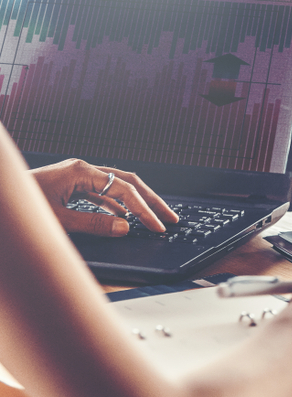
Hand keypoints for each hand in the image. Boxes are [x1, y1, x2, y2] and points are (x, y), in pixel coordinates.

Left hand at [29, 159, 178, 236]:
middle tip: (170, 218)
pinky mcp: (71, 186)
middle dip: (150, 201)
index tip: (156, 226)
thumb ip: (94, 223)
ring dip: (136, 203)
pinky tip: (124, 218)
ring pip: (117, 187)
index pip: (124, 189)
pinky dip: (117, 206)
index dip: (144, 209)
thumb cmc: (21, 211)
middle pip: (127, 182)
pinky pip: (102, 194)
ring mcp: (76, 177)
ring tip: (153, 219)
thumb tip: (125, 226)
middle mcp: (82, 170)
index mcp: (81, 172)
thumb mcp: (59, 220)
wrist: (0, 202)